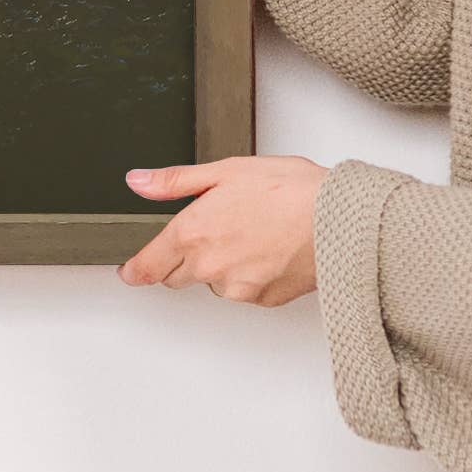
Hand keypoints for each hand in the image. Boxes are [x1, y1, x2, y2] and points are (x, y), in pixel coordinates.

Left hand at [118, 154, 323, 304]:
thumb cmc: (290, 190)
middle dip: (183, 260)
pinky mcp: (265, 299)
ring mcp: (238, 288)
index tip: (130, 272)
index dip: (135, 270)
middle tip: (210, 233)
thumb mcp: (225, 171)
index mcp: (192, 234)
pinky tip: (268, 250)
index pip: (148, 267)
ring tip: (250, 234)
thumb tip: (137, 182)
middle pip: (178, 276)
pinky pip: (245, 291)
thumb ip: (174, 182)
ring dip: (220, 267)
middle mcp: (210, 268)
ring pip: (214, 284)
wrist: (341, 219)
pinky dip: (250, 275)